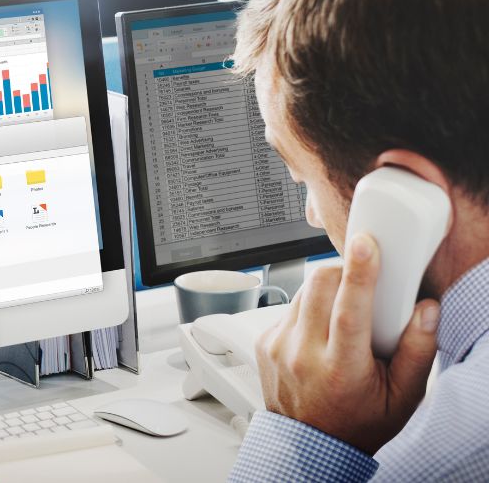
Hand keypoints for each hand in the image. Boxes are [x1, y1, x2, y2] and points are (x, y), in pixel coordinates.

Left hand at [255, 234, 440, 454]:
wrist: (310, 445)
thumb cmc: (356, 422)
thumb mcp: (401, 398)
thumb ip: (418, 352)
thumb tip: (425, 310)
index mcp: (341, 369)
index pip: (348, 310)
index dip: (359, 273)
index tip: (366, 245)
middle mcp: (303, 355)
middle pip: (318, 285)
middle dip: (343, 271)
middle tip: (359, 281)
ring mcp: (279, 347)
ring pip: (302, 291)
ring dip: (325, 291)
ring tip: (341, 316)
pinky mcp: (264, 341)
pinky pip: (288, 307)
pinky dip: (308, 308)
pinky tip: (320, 332)